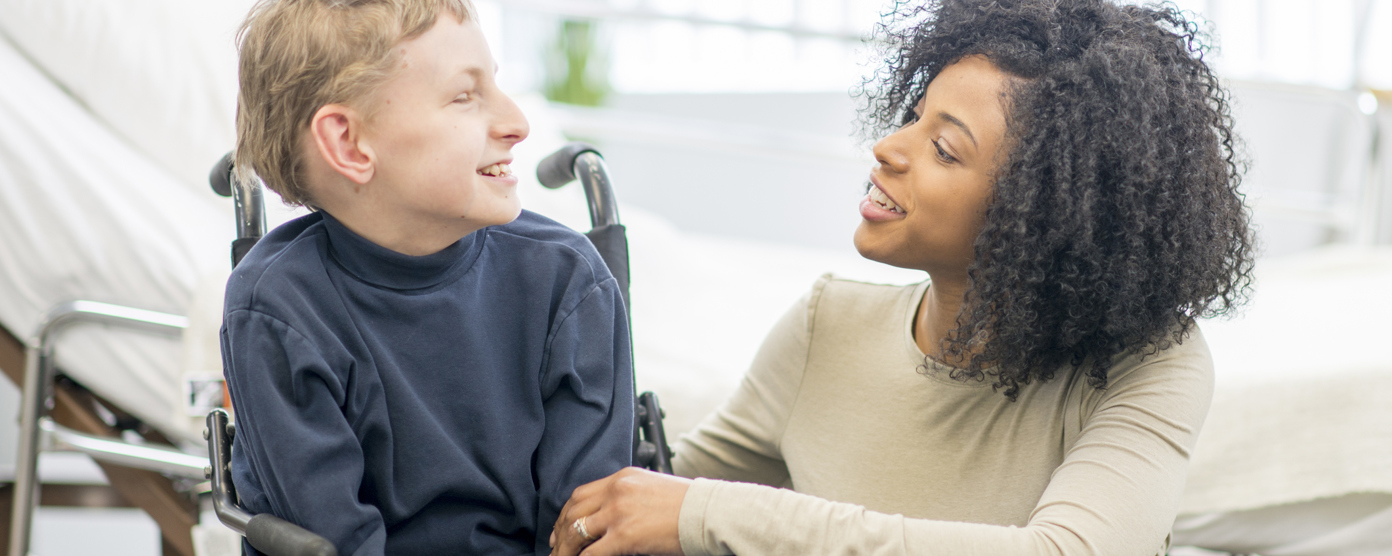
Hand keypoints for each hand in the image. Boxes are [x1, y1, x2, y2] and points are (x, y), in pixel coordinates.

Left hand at [549, 467, 690, 555]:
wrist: (708, 513)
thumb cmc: (688, 505)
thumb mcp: (652, 489)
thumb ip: (630, 497)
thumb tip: (613, 517)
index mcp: (622, 478)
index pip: (582, 494)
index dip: (566, 514)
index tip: (560, 529)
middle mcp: (616, 491)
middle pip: (573, 512)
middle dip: (560, 532)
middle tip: (555, 548)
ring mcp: (618, 512)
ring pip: (576, 532)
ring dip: (565, 550)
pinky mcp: (624, 535)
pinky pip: (591, 553)